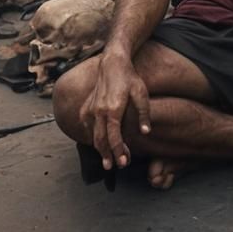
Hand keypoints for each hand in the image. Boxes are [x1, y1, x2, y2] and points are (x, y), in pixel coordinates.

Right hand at [78, 52, 150, 169]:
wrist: (112, 63)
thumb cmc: (129, 78)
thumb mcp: (141, 94)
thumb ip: (143, 114)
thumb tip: (146, 132)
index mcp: (113, 109)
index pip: (114, 136)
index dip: (118, 151)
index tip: (123, 162)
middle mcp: (99, 111)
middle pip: (100, 140)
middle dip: (107, 155)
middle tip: (114, 167)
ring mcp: (91, 109)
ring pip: (93, 135)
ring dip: (100, 149)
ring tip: (107, 160)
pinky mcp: (86, 107)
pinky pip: (87, 127)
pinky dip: (92, 136)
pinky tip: (99, 143)